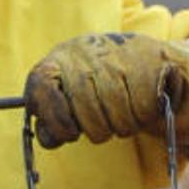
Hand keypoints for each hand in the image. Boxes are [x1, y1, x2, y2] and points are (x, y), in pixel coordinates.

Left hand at [24, 33, 188, 147]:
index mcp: (60, 58)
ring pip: (115, 107)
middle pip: (84, 105)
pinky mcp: (148, 59)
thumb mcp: (73, 97)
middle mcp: (85, 50)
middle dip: (95, 129)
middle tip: (102, 131)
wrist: (146, 59)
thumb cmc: (101, 86)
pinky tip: (140, 111)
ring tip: (122, 122)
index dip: (53, 117)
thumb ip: (55, 119)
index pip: (41, 86)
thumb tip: (49, 138)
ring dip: (120, 126)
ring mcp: (118, 52)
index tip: (69, 133)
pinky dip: (142, 118)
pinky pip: (142, 106)